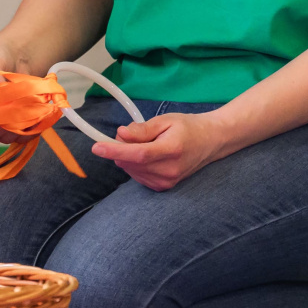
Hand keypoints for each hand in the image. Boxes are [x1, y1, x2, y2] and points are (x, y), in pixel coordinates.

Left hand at [90, 112, 224, 190]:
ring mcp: (166, 182)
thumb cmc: (188, 127)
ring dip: (128, 156)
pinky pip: (137, 176)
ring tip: (147, 143)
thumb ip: (142, 129)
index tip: (97, 147)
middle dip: (121, 147)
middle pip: (130, 162)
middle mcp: (169, 170)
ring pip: (130, 169)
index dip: (115, 150)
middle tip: (133, 133)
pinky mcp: (163, 187)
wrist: (210, 142)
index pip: (138, 154)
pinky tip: (148, 155)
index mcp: (171, 150)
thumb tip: (120, 135)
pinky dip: (135, 164)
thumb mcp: (165, 120)